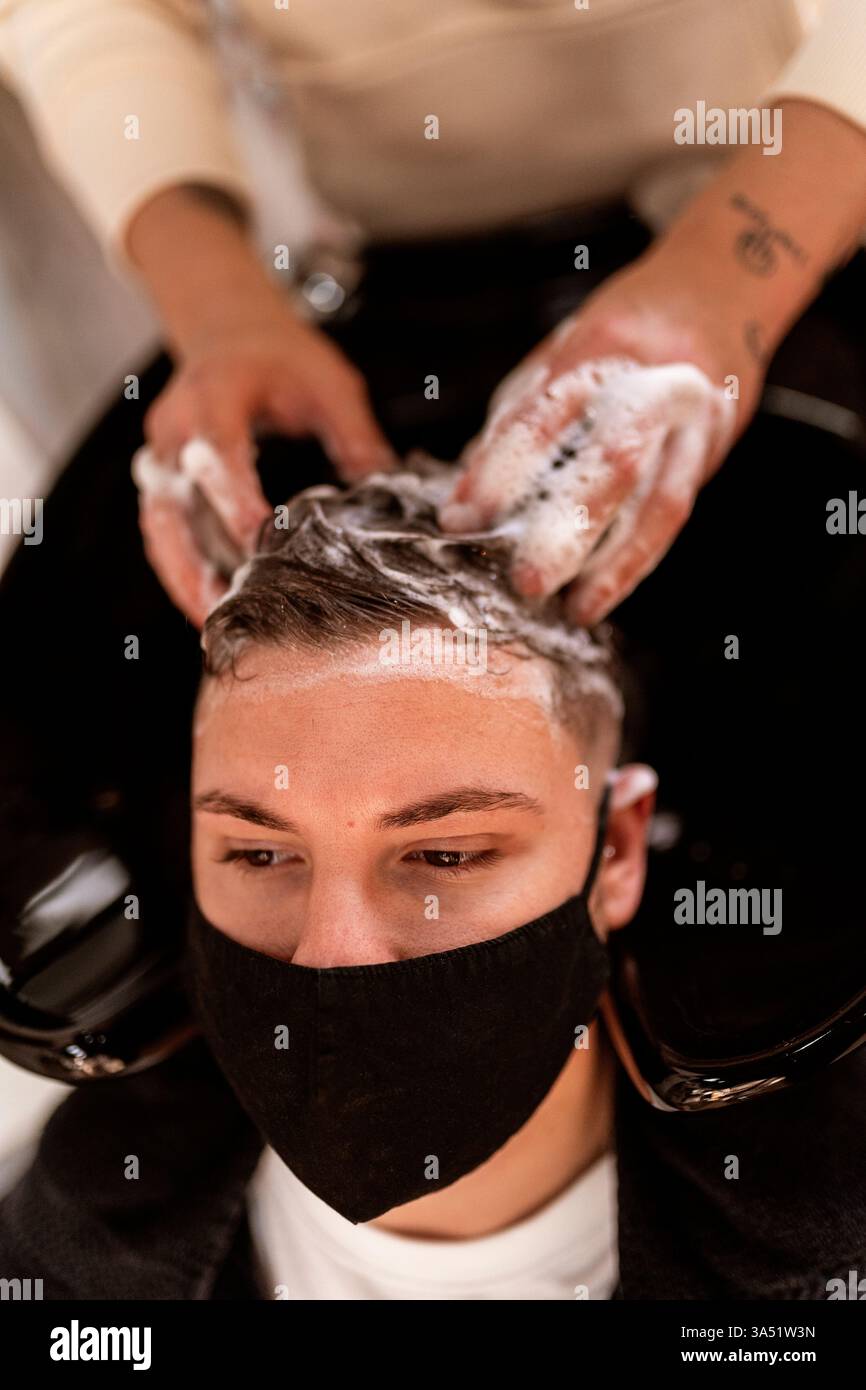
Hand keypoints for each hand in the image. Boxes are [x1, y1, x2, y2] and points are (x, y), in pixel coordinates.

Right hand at [135, 289, 396, 626]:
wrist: (231, 333)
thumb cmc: (283, 358)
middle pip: (174, 501)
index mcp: (215, 394)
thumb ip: (356, 436)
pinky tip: (206, 607)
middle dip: (196, 557)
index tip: (256, 542)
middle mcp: (175, 428)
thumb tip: (388, 492)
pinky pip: (161, 531)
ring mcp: (160, 456)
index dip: (234, 498)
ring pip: (159, 525)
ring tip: (211, 624)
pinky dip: (180, 570)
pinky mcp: (160, 481)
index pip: (218, 452)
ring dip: (182, 576)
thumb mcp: (330, 384)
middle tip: (226, 608)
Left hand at [438, 251, 746, 623]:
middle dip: (569, 528)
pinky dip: (635, 559)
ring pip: (660, 502)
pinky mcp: (712, 450)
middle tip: (528, 581)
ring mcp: (695, 419)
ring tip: (577, 608)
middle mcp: (657, 382)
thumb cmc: (620, 332)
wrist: (720, 293)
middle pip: (614, 463)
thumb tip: (463, 495)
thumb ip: (514, 420)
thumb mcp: (559, 354)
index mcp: (602, 346)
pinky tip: (602, 591)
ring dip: (615, 564)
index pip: (545, 413)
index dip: (501, 470)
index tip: (462, 518)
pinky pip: (673, 513)